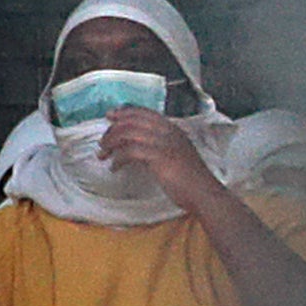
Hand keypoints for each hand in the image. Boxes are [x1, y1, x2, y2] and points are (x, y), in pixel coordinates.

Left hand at [99, 106, 227, 213]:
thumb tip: (138, 147)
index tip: (111, 116)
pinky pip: (130, 151)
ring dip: (111, 143)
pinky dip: (118, 159)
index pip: (145, 113)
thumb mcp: (176, 155)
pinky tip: (114, 168)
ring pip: (128, 134)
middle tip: (102, 142)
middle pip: (132, 121)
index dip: (125, 112)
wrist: (203, 193)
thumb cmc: (191, 180)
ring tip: (103, 155)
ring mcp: (163, 143)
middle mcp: (168, 132)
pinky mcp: (158, 157)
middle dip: (113, 130)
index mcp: (173, 129)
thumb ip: (161, 146)